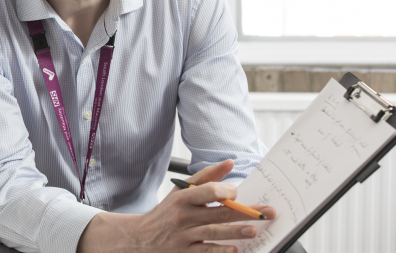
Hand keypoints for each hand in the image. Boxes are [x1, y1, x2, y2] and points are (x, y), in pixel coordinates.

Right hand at [77, 159, 274, 252]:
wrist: (142, 237)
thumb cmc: (167, 211)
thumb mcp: (181, 190)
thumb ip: (206, 176)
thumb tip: (229, 163)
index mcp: (184, 198)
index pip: (208, 191)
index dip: (226, 191)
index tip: (237, 193)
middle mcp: (184, 216)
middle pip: (218, 213)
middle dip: (244, 212)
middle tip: (265, 212)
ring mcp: (185, 235)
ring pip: (214, 232)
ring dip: (235, 231)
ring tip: (253, 231)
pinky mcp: (186, 252)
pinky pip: (206, 251)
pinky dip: (220, 251)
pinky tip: (234, 249)